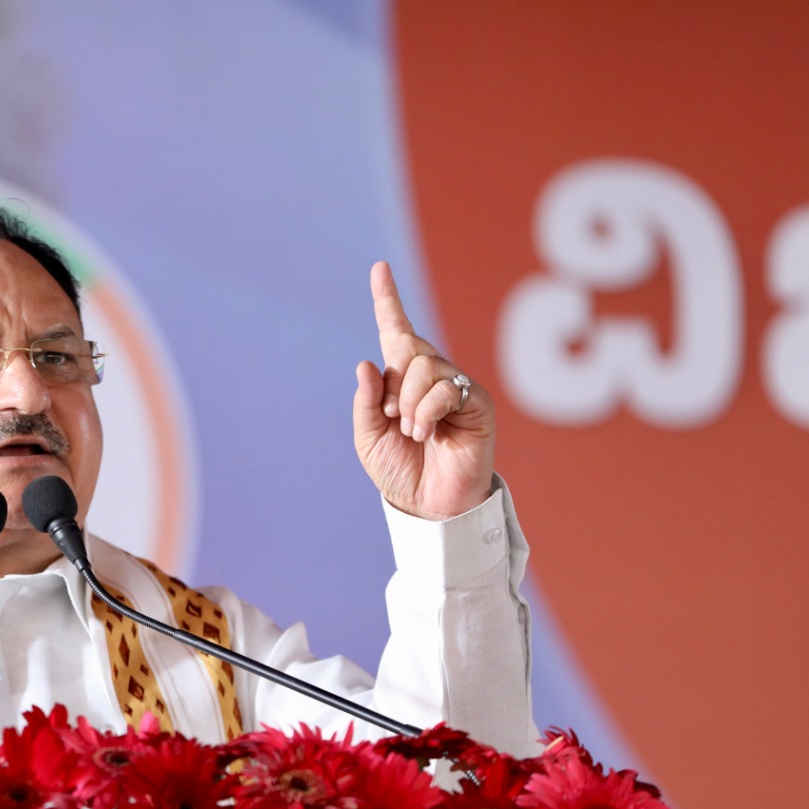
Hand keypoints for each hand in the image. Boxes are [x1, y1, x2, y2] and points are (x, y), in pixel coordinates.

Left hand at [353, 261, 494, 519]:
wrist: (429, 505)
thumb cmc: (401, 472)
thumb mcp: (368, 438)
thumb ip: (366, 403)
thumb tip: (368, 363)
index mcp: (403, 381)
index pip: (397, 333)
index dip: (388, 300)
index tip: (379, 268)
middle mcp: (432, 376)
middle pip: (407, 348)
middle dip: (392, 387)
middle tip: (394, 420)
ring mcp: (457, 386)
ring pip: (424, 366)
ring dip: (408, 404)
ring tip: (414, 433)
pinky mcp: (476, 402)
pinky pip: (445, 387)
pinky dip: (426, 411)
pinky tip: (427, 432)